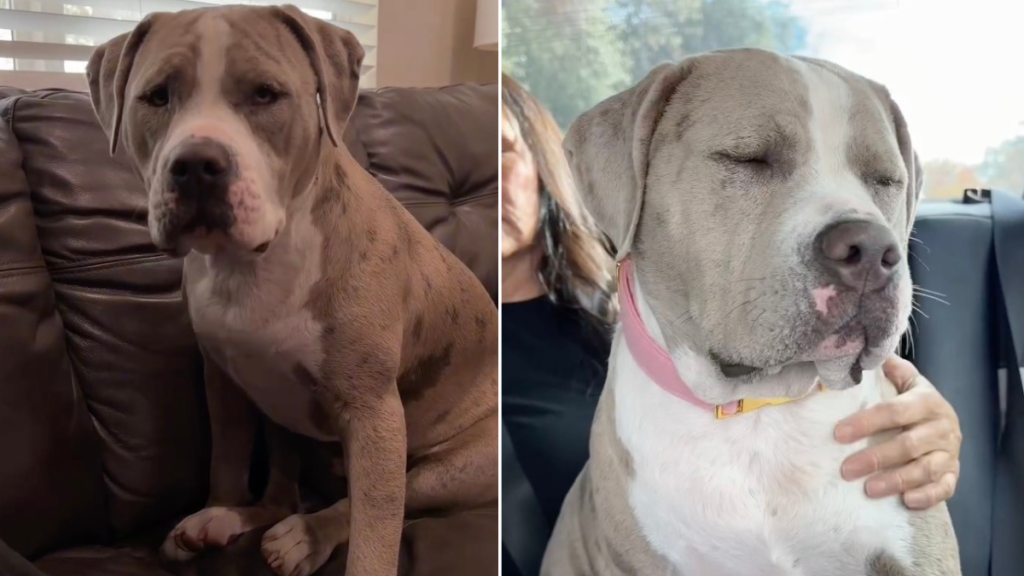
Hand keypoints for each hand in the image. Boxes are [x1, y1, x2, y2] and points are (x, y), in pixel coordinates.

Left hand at [834, 356, 961, 509]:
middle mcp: (943, 427)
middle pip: (908, 445)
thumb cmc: (912, 400)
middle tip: (846, 470)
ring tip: (868, 489)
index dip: (866, 422)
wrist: (944, 419)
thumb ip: (887, 369)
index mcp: (927, 401)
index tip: (838, 434)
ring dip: (896, 480)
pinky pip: (944, 489)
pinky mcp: (954, 473)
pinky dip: (927, 496)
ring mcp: (950, 452)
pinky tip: (906, 501)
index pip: (894, 411)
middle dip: (875, 458)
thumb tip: (861, 352)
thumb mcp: (904, 380)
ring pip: (925, 470)